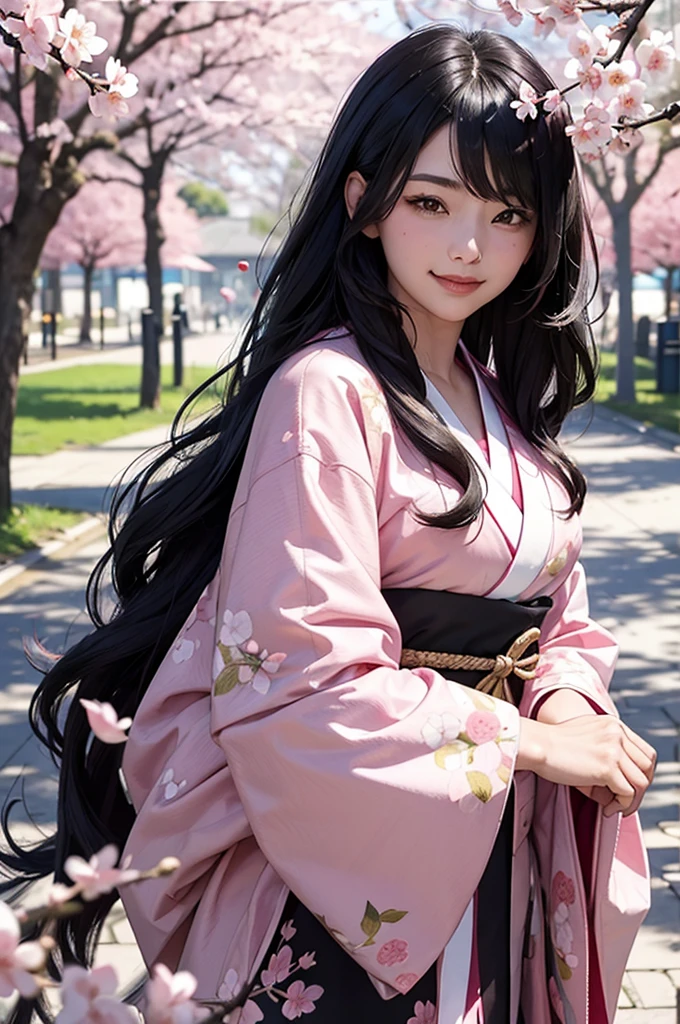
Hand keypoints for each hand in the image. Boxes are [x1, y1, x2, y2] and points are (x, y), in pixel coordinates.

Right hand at [517, 715, 655, 815]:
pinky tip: (605, 808)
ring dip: (631, 800)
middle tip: (623, 800)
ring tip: (613, 806)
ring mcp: (613, 749)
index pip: (645, 752)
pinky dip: (620, 805)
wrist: (536, 745)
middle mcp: (617, 733)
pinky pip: (628, 793)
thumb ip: (606, 751)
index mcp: (613, 724)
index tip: (629, 787)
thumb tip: (622, 785)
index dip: (642, 773)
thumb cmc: (553, 747)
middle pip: (648, 767)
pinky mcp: (607, 767)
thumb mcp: (586, 739)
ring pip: (641, 782)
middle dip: (640, 788)